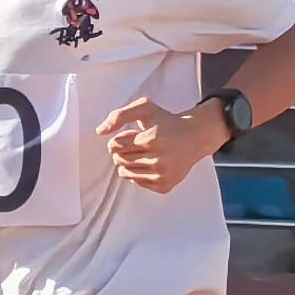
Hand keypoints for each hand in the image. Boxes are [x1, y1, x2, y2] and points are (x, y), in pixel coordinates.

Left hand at [99, 94, 226, 192]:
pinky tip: (150, 163)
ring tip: (142, 153)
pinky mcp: (165, 185)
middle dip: (122, 151)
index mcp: (151, 139)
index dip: (119, 139)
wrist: (195, 137)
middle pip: (119, 160)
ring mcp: (162, 175)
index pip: (115, 146)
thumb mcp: (145, 108)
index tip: (131, 136)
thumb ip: (119, 115)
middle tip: (137, 144)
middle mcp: (158, 159)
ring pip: (125, 174)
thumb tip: (100, 131)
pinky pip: (137, 183)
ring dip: (128, 163)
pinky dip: (139, 173)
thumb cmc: (168, 122)